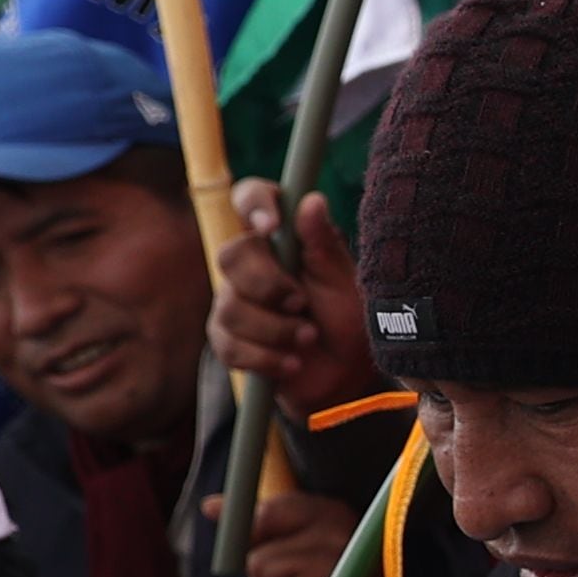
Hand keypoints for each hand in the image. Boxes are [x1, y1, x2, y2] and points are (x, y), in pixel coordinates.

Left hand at [202, 487, 394, 576]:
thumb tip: (208, 508)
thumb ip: (256, 513)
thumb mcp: (305, 516)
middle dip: (267, 573)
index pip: (262, 520)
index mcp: (331, 517)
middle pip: (257, 567)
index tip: (270, 540)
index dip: (258, 533)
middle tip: (296, 572)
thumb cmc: (336, 545)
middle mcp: (340, 553)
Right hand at [208, 178, 377, 413]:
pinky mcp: (228, 337)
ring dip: (276, 329)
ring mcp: (234, 300)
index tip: (272, 226)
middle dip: (269, 286)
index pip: (250, 199)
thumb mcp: (345, 282)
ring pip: (230, 306)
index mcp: (281, 238)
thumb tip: (312, 200)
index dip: (254, 204)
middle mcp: (252, 264)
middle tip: (302, 304)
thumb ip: (324, 245)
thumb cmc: (349, 320)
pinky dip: (266, 358)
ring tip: (308, 338)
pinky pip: (229, 344)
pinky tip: (292, 363)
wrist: (345, 377)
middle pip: (231, 256)